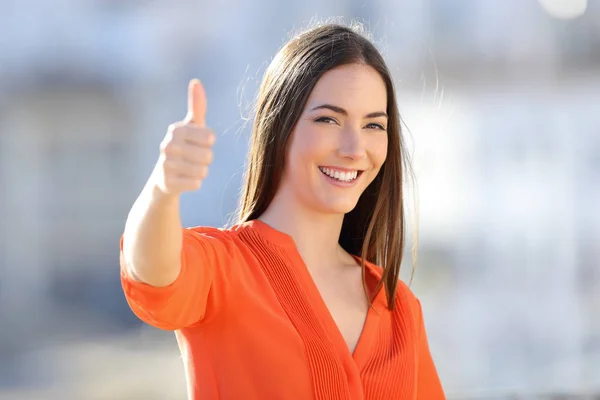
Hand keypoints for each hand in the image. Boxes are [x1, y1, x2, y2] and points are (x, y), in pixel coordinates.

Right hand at [152, 79, 214, 195]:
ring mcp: (166, 164)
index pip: (209, 137)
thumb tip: (196, 82)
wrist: (164, 176)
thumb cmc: (184, 146)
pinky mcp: (167, 182)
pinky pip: (196, 184)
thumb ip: (197, 106)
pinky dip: (195, 183)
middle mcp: (168, 145)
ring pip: (202, 170)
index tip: (199, 143)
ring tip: (189, 168)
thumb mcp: (191, 126)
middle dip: (206, 159)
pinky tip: (185, 179)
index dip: (208, 143)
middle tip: (194, 158)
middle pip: (208, 155)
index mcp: (176, 129)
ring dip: (201, 171)